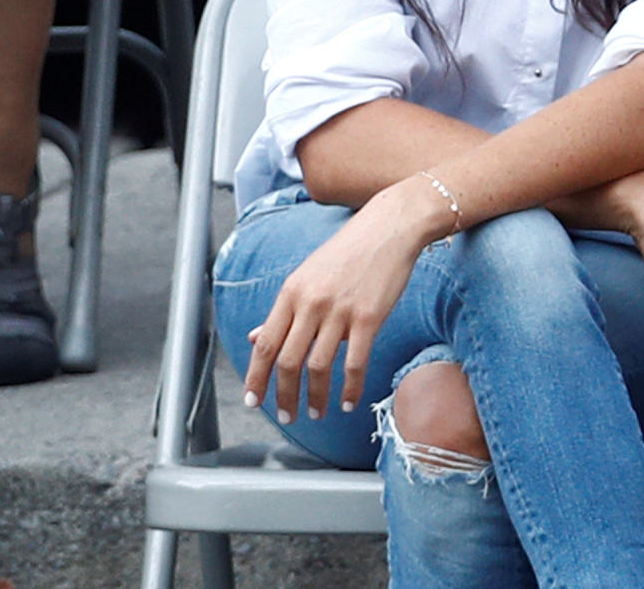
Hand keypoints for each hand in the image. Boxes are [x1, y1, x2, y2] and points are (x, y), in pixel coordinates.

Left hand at [242, 178, 441, 423]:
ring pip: (318, 366)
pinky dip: (350, 388)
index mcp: (291, 292)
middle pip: (287, 361)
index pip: (265, 344)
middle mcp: (311, 303)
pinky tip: (349, 402)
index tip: (253, 401)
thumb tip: (255, 337)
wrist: (390, 226)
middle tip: (285, 416)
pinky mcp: (369, 317)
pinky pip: (355, 363)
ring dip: (314, 397)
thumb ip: (284, 309)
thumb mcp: (307, 274)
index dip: (256, 377)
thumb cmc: (350, 250)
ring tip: (316, 413)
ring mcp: (340, 310)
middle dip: (283, 395)